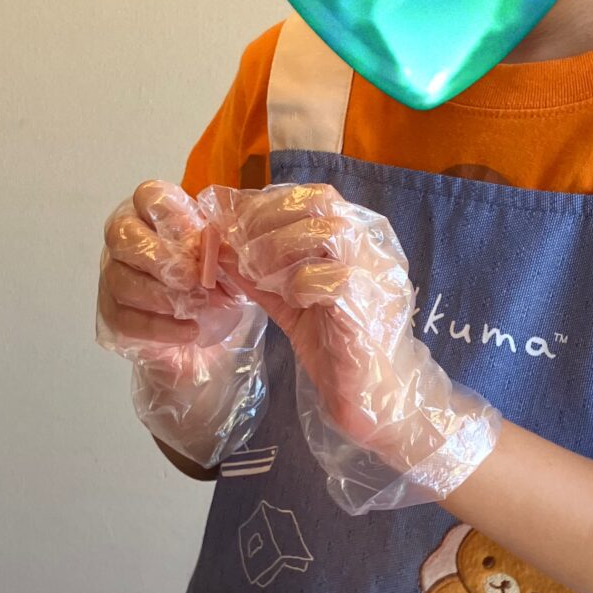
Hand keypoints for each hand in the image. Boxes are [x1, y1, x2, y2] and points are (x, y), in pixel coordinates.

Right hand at [98, 180, 245, 356]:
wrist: (219, 320)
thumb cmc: (222, 274)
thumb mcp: (232, 253)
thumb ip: (224, 239)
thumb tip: (215, 235)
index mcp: (157, 212)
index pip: (149, 196)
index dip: (171, 217)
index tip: (199, 241)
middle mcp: (128, 238)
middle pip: (122, 236)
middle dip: (159, 258)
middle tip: (192, 279)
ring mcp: (115, 274)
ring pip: (120, 280)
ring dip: (161, 296)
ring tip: (196, 306)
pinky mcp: (113, 312)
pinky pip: (123, 319)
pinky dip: (158, 328)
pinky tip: (188, 331)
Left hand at [207, 184, 499, 511]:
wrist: (371, 394)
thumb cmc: (336, 344)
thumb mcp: (289, 302)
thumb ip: (259, 274)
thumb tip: (219, 247)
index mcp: (356, 240)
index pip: (314, 198)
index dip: (268, 204)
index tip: (231, 219)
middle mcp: (371, 247)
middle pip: (319, 204)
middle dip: (268, 219)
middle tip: (237, 243)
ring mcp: (373, 273)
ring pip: (326, 231)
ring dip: (279, 246)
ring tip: (256, 270)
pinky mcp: (367, 306)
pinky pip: (329, 277)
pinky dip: (297, 282)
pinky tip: (287, 297)